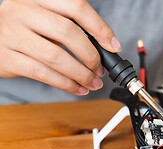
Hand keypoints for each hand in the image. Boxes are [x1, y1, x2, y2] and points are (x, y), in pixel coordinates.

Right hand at [0, 0, 120, 94]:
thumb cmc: (24, 28)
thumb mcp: (44, 18)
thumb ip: (69, 27)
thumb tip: (103, 48)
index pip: (76, 7)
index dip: (99, 27)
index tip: (113, 46)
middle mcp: (23, 12)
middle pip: (68, 32)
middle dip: (91, 55)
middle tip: (100, 68)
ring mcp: (13, 34)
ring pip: (56, 57)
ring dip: (81, 74)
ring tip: (93, 82)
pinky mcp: (8, 58)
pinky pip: (44, 74)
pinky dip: (66, 84)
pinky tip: (78, 88)